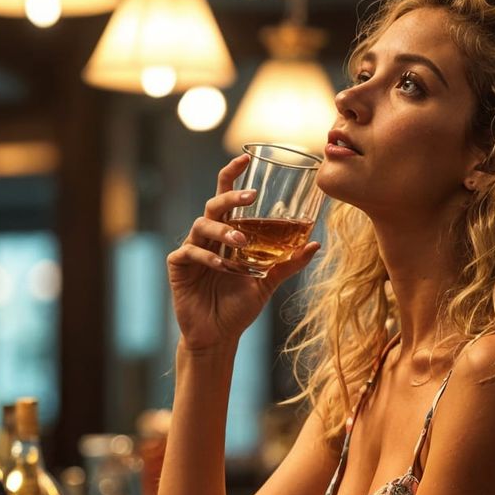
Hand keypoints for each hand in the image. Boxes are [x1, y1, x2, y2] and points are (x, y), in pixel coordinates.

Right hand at [168, 153, 320, 351]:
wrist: (218, 336)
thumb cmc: (239, 309)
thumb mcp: (267, 282)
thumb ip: (288, 262)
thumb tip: (315, 243)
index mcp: (226, 235)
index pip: (226, 197)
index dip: (232, 176)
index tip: (246, 158)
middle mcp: (208, 237)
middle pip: (214, 205)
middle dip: (230, 197)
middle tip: (250, 197)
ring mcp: (191, 249)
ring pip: (203, 225)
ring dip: (223, 230)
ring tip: (241, 243)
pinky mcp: (179, 266)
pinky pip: (191, 251)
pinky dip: (207, 256)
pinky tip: (221, 267)